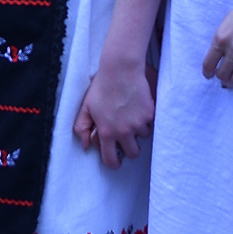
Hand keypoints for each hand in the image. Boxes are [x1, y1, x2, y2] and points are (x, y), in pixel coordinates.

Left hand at [73, 45, 154, 168]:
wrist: (121, 70)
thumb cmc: (101, 87)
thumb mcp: (86, 107)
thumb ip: (82, 128)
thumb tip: (85, 146)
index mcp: (106, 132)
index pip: (111, 160)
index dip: (113, 163)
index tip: (115, 160)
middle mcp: (123, 131)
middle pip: (133, 154)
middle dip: (130, 148)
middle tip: (126, 137)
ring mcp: (138, 123)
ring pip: (143, 138)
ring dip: (139, 131)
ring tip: (132, 116)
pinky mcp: (150, 114)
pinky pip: (150, 124)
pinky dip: (146, 119)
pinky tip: (139, 107)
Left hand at [200, 0, 232, 91]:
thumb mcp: (228, 20)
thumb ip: (223, 37)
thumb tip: (220, 54)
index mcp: (221, 37)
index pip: (209, 64)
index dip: (208, 72)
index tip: (209, 75)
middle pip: (223, 74)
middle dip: (221, 78)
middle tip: (223, 79)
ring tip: (232, 83)